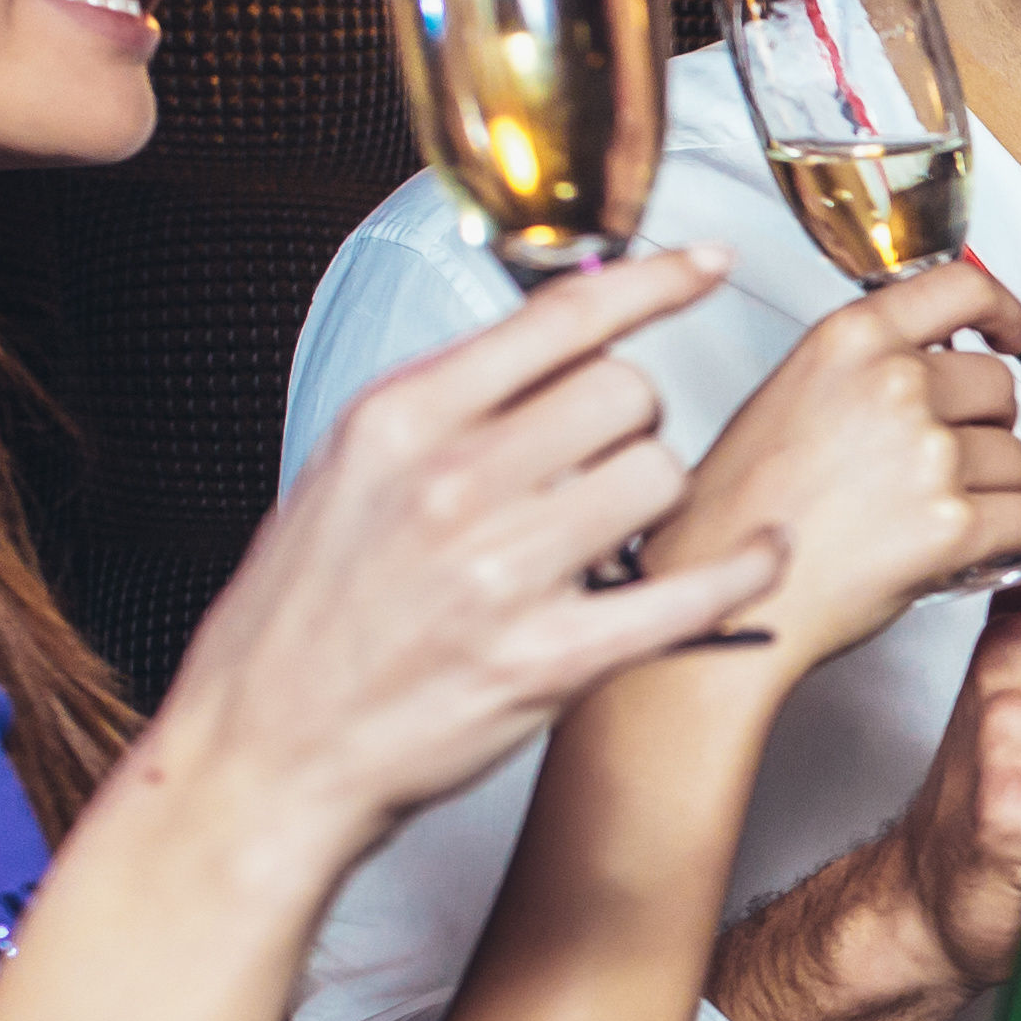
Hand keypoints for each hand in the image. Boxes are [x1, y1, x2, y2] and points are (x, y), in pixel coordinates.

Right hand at [132, 250, 770, 861]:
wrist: (263, 753)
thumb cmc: (299, 626)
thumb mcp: (345, 476)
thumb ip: (440, 411)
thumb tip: (537, 356)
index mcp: (401, 421)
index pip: (558, 317)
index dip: (652, 282)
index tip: (703, 267)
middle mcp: (453, 481)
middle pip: (625, 392)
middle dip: (635, 423)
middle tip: (607, 463)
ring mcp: (502, 570)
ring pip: (659, 477)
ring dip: (657, 502)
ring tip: (616, 533)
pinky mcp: (549, 658)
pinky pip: (688, 591)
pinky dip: (741, 572)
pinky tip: (757, 559)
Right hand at [641, 257, 1020, 664]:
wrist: (730, 598)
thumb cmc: (743, 514)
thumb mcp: (789, 399)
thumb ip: (862, 371)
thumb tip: (927, 371)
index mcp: (850, 342)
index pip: (961, 289)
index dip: (1002, 312)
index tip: (1012, 331)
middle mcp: (894, 386)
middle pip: (998, 387)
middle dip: (988, 426)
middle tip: (956, 461)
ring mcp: (928, 454)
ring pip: (1020, 459)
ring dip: (1004, 488)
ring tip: (951, 513)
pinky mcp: (955, 524)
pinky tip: (1001, 540)